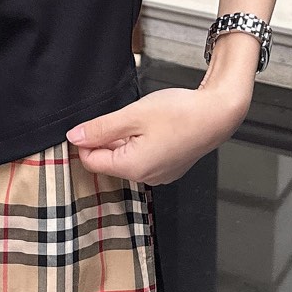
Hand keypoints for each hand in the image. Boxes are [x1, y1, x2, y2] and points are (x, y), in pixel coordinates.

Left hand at [66, 85, 248, 185]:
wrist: (217, 114)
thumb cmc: (181, 113)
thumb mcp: (133, 115)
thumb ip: (100, 128)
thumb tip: (74, 137)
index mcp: (133, 167)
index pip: (91, 162)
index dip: (86, 140)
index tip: (94, 123)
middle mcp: (146, 178)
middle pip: (108, 162)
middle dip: (107, 140)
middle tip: (124, 117)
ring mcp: (159, 175)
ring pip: (126, 158)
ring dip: (124, 140)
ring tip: (142, 121)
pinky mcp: (169, 168)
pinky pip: (143, 159)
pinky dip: (140, 143)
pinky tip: (153, 128)